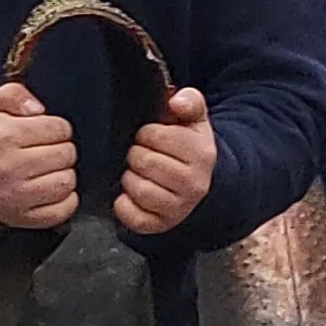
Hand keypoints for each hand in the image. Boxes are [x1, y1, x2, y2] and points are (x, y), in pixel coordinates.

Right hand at [0, 80, 79, 229]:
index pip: (59, 128)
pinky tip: (45, 190)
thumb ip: (15, 94)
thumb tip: (38, 108)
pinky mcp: (24, 218)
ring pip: (68, 182)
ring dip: (62, 175)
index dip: (55, 128)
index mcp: (1, 137)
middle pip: (67, 154)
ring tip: (43, 171)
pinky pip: (64, 209)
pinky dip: (63, 200)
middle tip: (42, 153)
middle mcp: (6, 168)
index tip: (42, 134)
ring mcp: (15, 196)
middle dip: (60, 150)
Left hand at [116, 87, 219, 235]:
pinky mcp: (161, 225)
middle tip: (144, 156)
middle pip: (142, 161)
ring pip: (136, 188)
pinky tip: (132, 195)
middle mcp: (194, 183)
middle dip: (137, 155)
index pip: (153, 135)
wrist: (201, 183)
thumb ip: (189, 101)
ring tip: (140, 174)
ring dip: (130, 179)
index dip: (147, 133)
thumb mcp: (194, 121)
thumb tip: (176, 101)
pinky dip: (124, 205)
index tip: (153, 137)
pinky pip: (131, 216)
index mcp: (201, 153)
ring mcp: (178, 207)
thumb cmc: (189, 149)